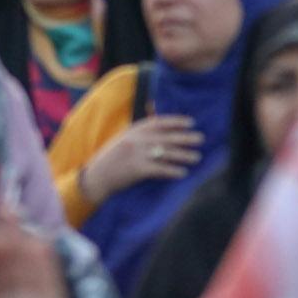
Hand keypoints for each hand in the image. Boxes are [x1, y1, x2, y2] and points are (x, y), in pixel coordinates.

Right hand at [88, 115, 202, 202]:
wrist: (97, 176)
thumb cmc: (112, 158)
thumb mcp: (124, 139)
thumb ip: (140, 132)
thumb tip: (157, 121)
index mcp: (134, 130)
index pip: (159, 122)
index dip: (176, 121)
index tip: (191, 122)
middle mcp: (137, 140)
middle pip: (166, 137)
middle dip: (185, 138)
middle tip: (200, 139)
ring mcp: (137, 154)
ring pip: (166, 153)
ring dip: (184, 155)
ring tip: (196, 157)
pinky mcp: (137, 169)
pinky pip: (160, 169)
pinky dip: (172, 170)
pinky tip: (183, 172)